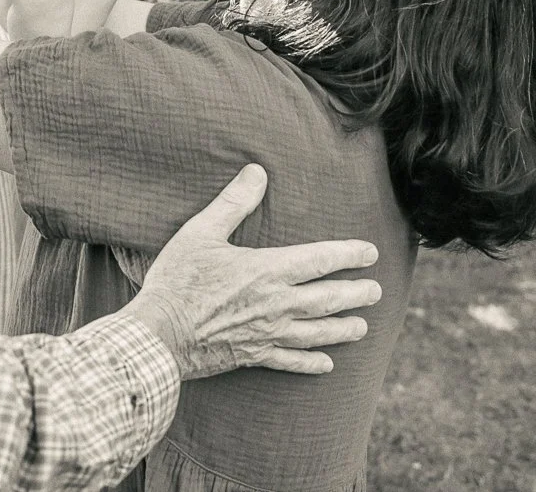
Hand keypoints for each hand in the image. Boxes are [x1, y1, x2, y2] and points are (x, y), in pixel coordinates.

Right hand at [122, 165, 380, 380]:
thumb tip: (256, 171)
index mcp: (266, 270)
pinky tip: (326, 364)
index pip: (319, 260)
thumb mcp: (200, 232)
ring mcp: (267, 333)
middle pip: (327, 299)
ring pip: (316, 332)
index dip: (348, 254)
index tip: (369, 252)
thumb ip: (233, 203)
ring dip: (342, 328)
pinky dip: (310, 363)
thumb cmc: (177, 280)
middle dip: (355, 294)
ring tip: (362, 326)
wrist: (159, 335)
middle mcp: (275, 304)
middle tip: (376, 292)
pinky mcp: (253, 356)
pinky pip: (290, 361)